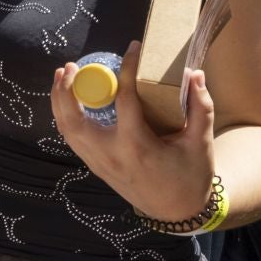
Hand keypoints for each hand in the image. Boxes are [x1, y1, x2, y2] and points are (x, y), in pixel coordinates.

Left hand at [49, 42, 218, 221]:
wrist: (177, 212)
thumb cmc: (191, 176)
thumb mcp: (201, 143)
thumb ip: (200, 107)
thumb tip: (195, 74)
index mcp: (137, 146)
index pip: (124, 99)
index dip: (126, 69)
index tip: (131, 48)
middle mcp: (111, 155)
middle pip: (74, 120)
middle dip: (66, 91)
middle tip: (71, 65)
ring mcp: (99, 164)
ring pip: (67, 130)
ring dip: (59, 102)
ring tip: (62, 75)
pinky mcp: (96, 167)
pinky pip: (73, 139)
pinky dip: (65, 117)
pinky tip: (68, 100)